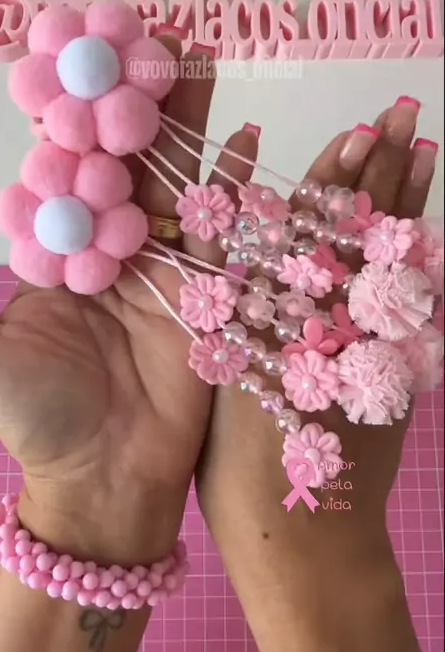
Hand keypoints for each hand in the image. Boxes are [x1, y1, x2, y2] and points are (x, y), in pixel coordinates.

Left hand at [0, 44, 257, 566]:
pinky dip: (234, 186)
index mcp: (62, 246)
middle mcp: (114, 244)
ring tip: (198, 58)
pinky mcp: (208, 292)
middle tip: (149, 29)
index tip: (79, 50)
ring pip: (176, 181)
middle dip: (137, 96)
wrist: (106, 477)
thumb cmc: (38, 417)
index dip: (73, 108)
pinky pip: (221, 231)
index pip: (69, 162)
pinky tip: (246, 139)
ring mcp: (165, 265)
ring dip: (188, 122)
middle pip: (127, 158)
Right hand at [198, 98, 437, 561]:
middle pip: (360, 231)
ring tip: (422, 149)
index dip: (336, 178)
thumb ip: (242, 313)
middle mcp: (336, 322)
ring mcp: (370, 346)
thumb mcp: (227, 381)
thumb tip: (253, 242)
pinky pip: (411, 304)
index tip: (355, 130)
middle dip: (380, 169)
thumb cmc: (244, 467)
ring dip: (407, 202)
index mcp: (289, 319)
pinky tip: (430, 230)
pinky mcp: (392, 373)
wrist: (304, 536)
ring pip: (390, 260)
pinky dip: (422, 261)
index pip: (316, 232)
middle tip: (398, 114)